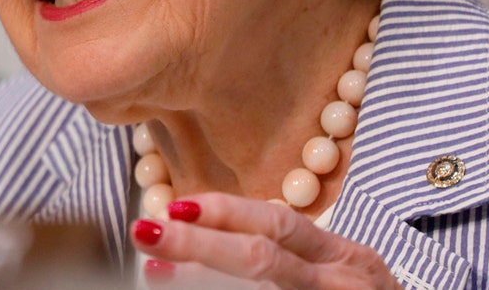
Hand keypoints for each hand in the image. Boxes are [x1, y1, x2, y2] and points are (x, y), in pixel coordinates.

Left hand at [131, 192, 399, 288]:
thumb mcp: (337, 278)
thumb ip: (287, 259)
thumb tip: (207, 235)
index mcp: (340, 257)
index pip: (277, 223)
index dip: (225, 212)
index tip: (176, 207)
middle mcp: (342, 280)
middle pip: (262, 257)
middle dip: (199, 244)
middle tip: (146, 232)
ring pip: (264, 287)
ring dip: (203, 282)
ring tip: (154, 272)